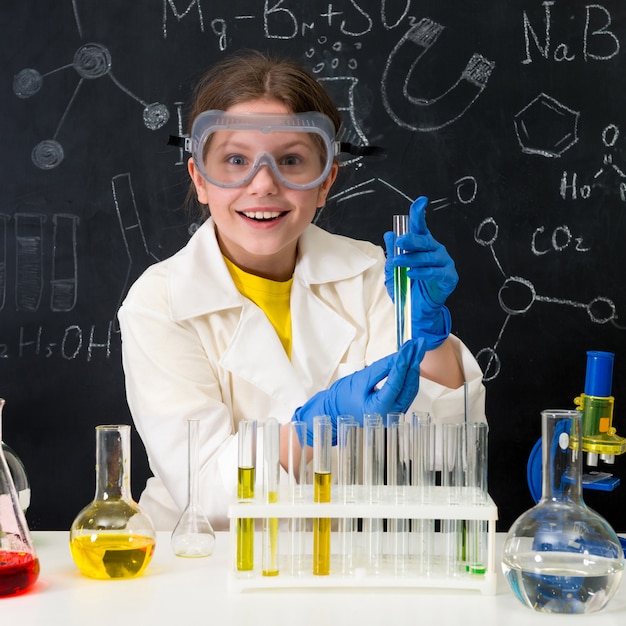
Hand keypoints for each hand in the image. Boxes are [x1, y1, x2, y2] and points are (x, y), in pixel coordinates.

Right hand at [292, 338, 424, 445]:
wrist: (336, 411)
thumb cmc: (343, 397)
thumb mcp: (360, 379)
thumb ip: (380, 369)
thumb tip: (398, 357)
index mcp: (379, 409)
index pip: (396, 382)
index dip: (404, 362)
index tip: (409, 346)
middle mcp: (391, 414)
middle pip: (408, 385)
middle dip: (414, 362)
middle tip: (418, 343)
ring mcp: (395, 413)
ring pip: (411, 388)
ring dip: (413, 368)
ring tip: (417, 349)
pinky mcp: (396, 408)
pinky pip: (407, 391)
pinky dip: (409, 376)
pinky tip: (410, 363)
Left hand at [384, 196, 457, 348]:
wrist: (417, 311)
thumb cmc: (408, 288)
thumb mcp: (394, 270)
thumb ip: (393, 253)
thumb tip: (388, 234)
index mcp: (423, 245)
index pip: (421, 227)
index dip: (420, 214)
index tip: (421, 201)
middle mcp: (435, 250)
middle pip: (424, 240)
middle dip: (411, 239)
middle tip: (399, 242)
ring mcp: (444, 263)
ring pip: (427, 257)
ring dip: (411, 259)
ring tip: (398, 263)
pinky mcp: (449, 277)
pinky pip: (434, 272)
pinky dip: (421, 273)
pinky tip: (411, 274)